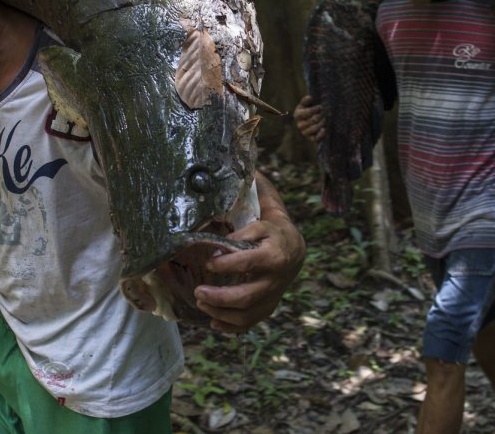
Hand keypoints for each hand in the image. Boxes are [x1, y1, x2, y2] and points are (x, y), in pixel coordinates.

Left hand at [194, 173, 304, 332]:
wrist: (296, 249)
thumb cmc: (273, 226)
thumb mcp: (269, 207)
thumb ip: (257, 191)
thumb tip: (246, 168)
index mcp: (277, 250)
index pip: (251, 259)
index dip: (228, 262)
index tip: (209, 260)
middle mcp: (277, 276)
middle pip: (248, 294)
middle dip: (220, 295)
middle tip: (198, 290)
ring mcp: (272, 294)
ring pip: (248, 312)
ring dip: (221, 312)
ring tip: (200, 301)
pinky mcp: (267, 307)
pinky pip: (251, 323)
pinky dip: (231, 327)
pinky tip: (213, 323)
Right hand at [293, 95, 325, 141]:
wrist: (311, 121)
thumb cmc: (309, 111)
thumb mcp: (306, 104)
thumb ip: (306, 100)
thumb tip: (310, 97)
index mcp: (297, 115)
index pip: (307, 112)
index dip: (315, 109)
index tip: (320, 107)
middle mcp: (299, 125)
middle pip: (313, 120)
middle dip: (320, 115)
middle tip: (323, 113)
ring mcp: (304, 132)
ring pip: (315, 128)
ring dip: (321, 123)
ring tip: (324, 119)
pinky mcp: (310, 138)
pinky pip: (316, 138)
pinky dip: (321, 134)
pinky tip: (324, 129)